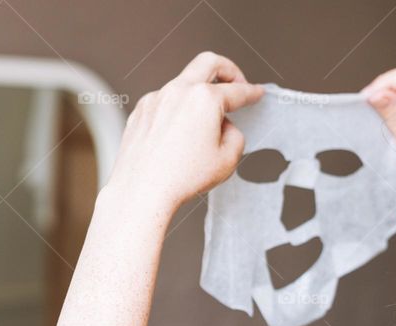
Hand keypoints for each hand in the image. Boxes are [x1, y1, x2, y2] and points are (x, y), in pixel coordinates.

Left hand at [103, 52, 263, 216]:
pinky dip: (176, 108)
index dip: (251, 92)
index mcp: (204, 99)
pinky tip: (178, 131)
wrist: (142, 191)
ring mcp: (156, 99)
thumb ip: (235, 135)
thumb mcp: (227, 160)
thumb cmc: (180, 178)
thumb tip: (224, 126)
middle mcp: (178, 91)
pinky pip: (163, 101)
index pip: (236, 91)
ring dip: (198, 92)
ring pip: (183, 83)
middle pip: (209, 63)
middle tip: (235, 82)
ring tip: (203, 120)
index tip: (256, 93)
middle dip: (228, 69)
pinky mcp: (140, 111)